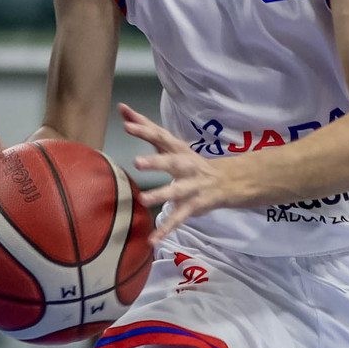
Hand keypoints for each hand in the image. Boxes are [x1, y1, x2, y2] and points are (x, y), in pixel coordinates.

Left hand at [120, 103, 236, 245]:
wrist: (226, 182)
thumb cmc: (188, 161)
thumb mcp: (170, 144)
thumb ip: (146, 127)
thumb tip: (122, 107)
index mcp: (178, 148)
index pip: (160, 136)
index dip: (144, 130)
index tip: (126, 124)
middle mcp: (186, 165)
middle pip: (172, 162)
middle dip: (156, 162)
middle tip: (137, 162)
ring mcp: (191, 187)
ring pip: (176, 191)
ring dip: (161, 195)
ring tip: (143, 199)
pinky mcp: (193, 206)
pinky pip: (179, 219)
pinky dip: (166, 230)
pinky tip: (152, 240)